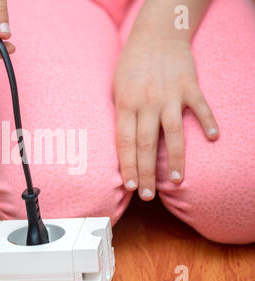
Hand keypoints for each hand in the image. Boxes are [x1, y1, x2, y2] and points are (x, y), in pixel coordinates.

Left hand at [113, 33, 218, 200]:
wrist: (155, 35)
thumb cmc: (132, 65)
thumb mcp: (116, 89)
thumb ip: (120, 115)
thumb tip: (121, 146)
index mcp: (126, 104)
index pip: (124, 142)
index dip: (127, 166)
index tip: (129, 187)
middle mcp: (147, 102)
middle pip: (145, 144)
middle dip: (146, 173)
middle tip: (148, 195)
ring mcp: (170, 95)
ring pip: (172, 132)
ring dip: (175, 158)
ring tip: (176, 180)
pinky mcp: (190, 86)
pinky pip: (200, 107)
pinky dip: (208, 121)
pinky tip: (213, 138)